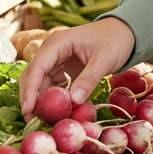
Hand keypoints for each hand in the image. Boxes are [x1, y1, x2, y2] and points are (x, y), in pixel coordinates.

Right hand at [19, 17, 135, 118]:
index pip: (36, 68)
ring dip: (40, 101)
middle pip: (32, 77)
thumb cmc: (115, 40)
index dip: (30, 91)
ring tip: (44, 121)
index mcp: (57, 43)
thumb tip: (74, 101)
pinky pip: (51, 86)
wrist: (125, 32)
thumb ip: (89, 79)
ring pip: (39, 83)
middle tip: (33, 122)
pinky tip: (56, 113)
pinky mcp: (61, 69)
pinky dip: (51, 99)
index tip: (28, 111)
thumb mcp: (105, 59)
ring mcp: (55, 60)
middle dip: (30, 99)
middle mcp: (51, 51)